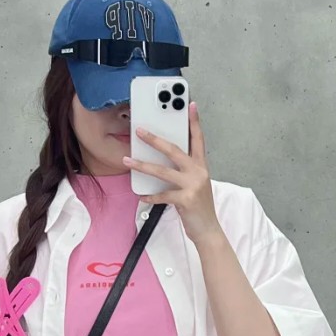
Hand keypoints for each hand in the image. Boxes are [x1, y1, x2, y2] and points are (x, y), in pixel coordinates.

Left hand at [123, 101, 221, 244]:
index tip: (190, 105)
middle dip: (155, 139)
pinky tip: (141, 195)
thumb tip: (161, 160)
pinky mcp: (186, 199)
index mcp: (201, 166)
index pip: (198, 139)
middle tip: (140, 131)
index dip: (194, 122)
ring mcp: (193, 185)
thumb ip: (183, 171)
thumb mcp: (195, 184)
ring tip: (127, 160)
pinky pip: (162, 195)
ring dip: (142, 165)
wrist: (208, 230)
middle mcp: (198, 172)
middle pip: (175, 150)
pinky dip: (150, 196)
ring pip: (163, 171)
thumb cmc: (199, 207)